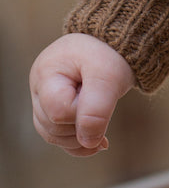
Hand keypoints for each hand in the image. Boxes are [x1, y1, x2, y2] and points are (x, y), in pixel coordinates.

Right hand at [29, 33, 134, 155]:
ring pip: (53, 135)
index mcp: (46, 72)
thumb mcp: (109, 76)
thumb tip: (88, 142)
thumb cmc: (108, 54)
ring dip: (80, 138)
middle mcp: (38, 88)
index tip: (101, 94)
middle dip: (81, 124)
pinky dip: (78, 143)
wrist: (110, 44)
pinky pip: (59, 137)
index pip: (58, 111)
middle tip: (103, 103)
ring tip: (103, 126)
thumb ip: (97, 108)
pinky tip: (98, 142)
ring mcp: (43, 100)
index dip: (82, 112)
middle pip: (53, 126)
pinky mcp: (53, 110)